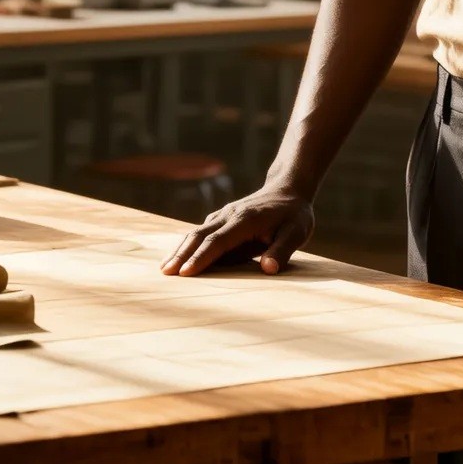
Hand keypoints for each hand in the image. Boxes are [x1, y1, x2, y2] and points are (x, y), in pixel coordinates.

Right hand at [162, 184, 314, 276]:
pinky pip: (201, 233)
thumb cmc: (294, 215)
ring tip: (165, 269)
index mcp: (245, 220)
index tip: (186, 273)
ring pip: (196, 233)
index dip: (201, 257)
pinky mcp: (221, 219)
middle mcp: (229, 215)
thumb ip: (282, 250)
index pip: (218, 241)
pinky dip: (187, 246)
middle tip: (166, 273)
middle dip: (182, 255)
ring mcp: (223, 216)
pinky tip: (178, 258)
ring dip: (180, 250)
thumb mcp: (297, 232)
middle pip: (200, 236)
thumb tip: (268, 269)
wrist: (288, 190)